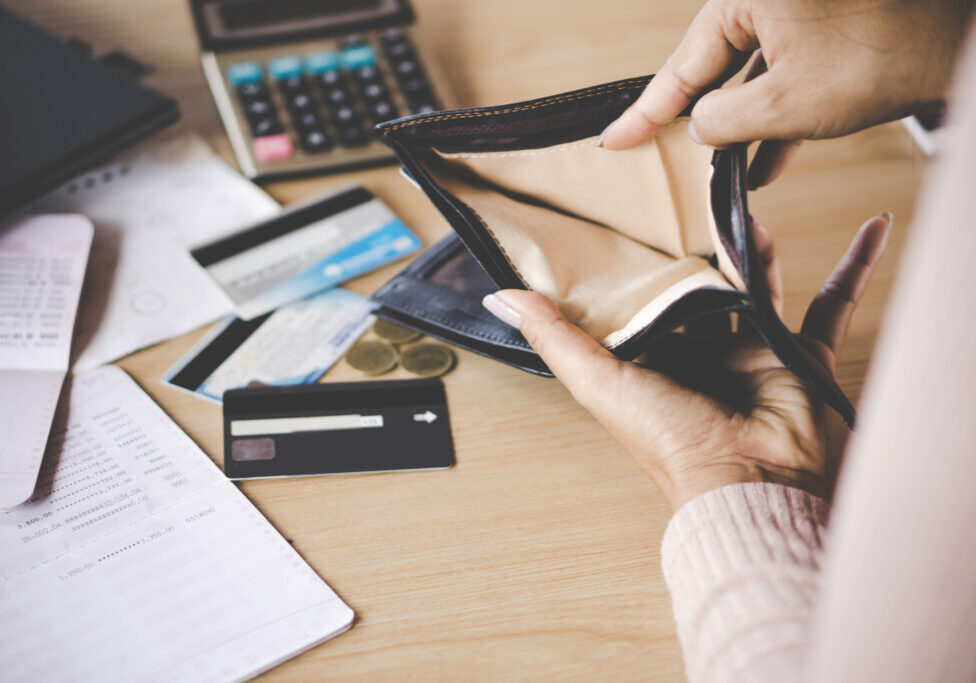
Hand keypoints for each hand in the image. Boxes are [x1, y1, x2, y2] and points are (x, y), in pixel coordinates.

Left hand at [482, 214, 890, 511]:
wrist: (752, 482)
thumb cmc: (672, 442)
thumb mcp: (600, 382)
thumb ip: (555, 336)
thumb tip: (501, 295)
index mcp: (651, 358)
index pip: (641, 297)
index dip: (635, 260)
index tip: (627, 213)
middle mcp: (699, 353)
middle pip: (700, 285)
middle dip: (696, 245)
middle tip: (690, 193)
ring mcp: (752, 351)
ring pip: (758, 283)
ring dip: (756, 244)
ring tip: (746, 198)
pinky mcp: (799, 354)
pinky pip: (833, 302)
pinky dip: (854, 266)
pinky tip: (873, 227)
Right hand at [600, 0, 969, 187]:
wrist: (957, 46)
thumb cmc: (879, 57)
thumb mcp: (782, 103)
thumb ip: (722, 119)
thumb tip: (698, 126)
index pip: (681, 65)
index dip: (645, 112)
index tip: (613, 141)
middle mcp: (765, 2)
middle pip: (711, 68)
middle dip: (693, 119)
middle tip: (652, 152)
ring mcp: (797, 17)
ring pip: (748, 79)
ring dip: (738, 128)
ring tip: (718, 171)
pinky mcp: (823, 36)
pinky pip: (782, 80)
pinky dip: (773, 121)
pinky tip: (765, 164)